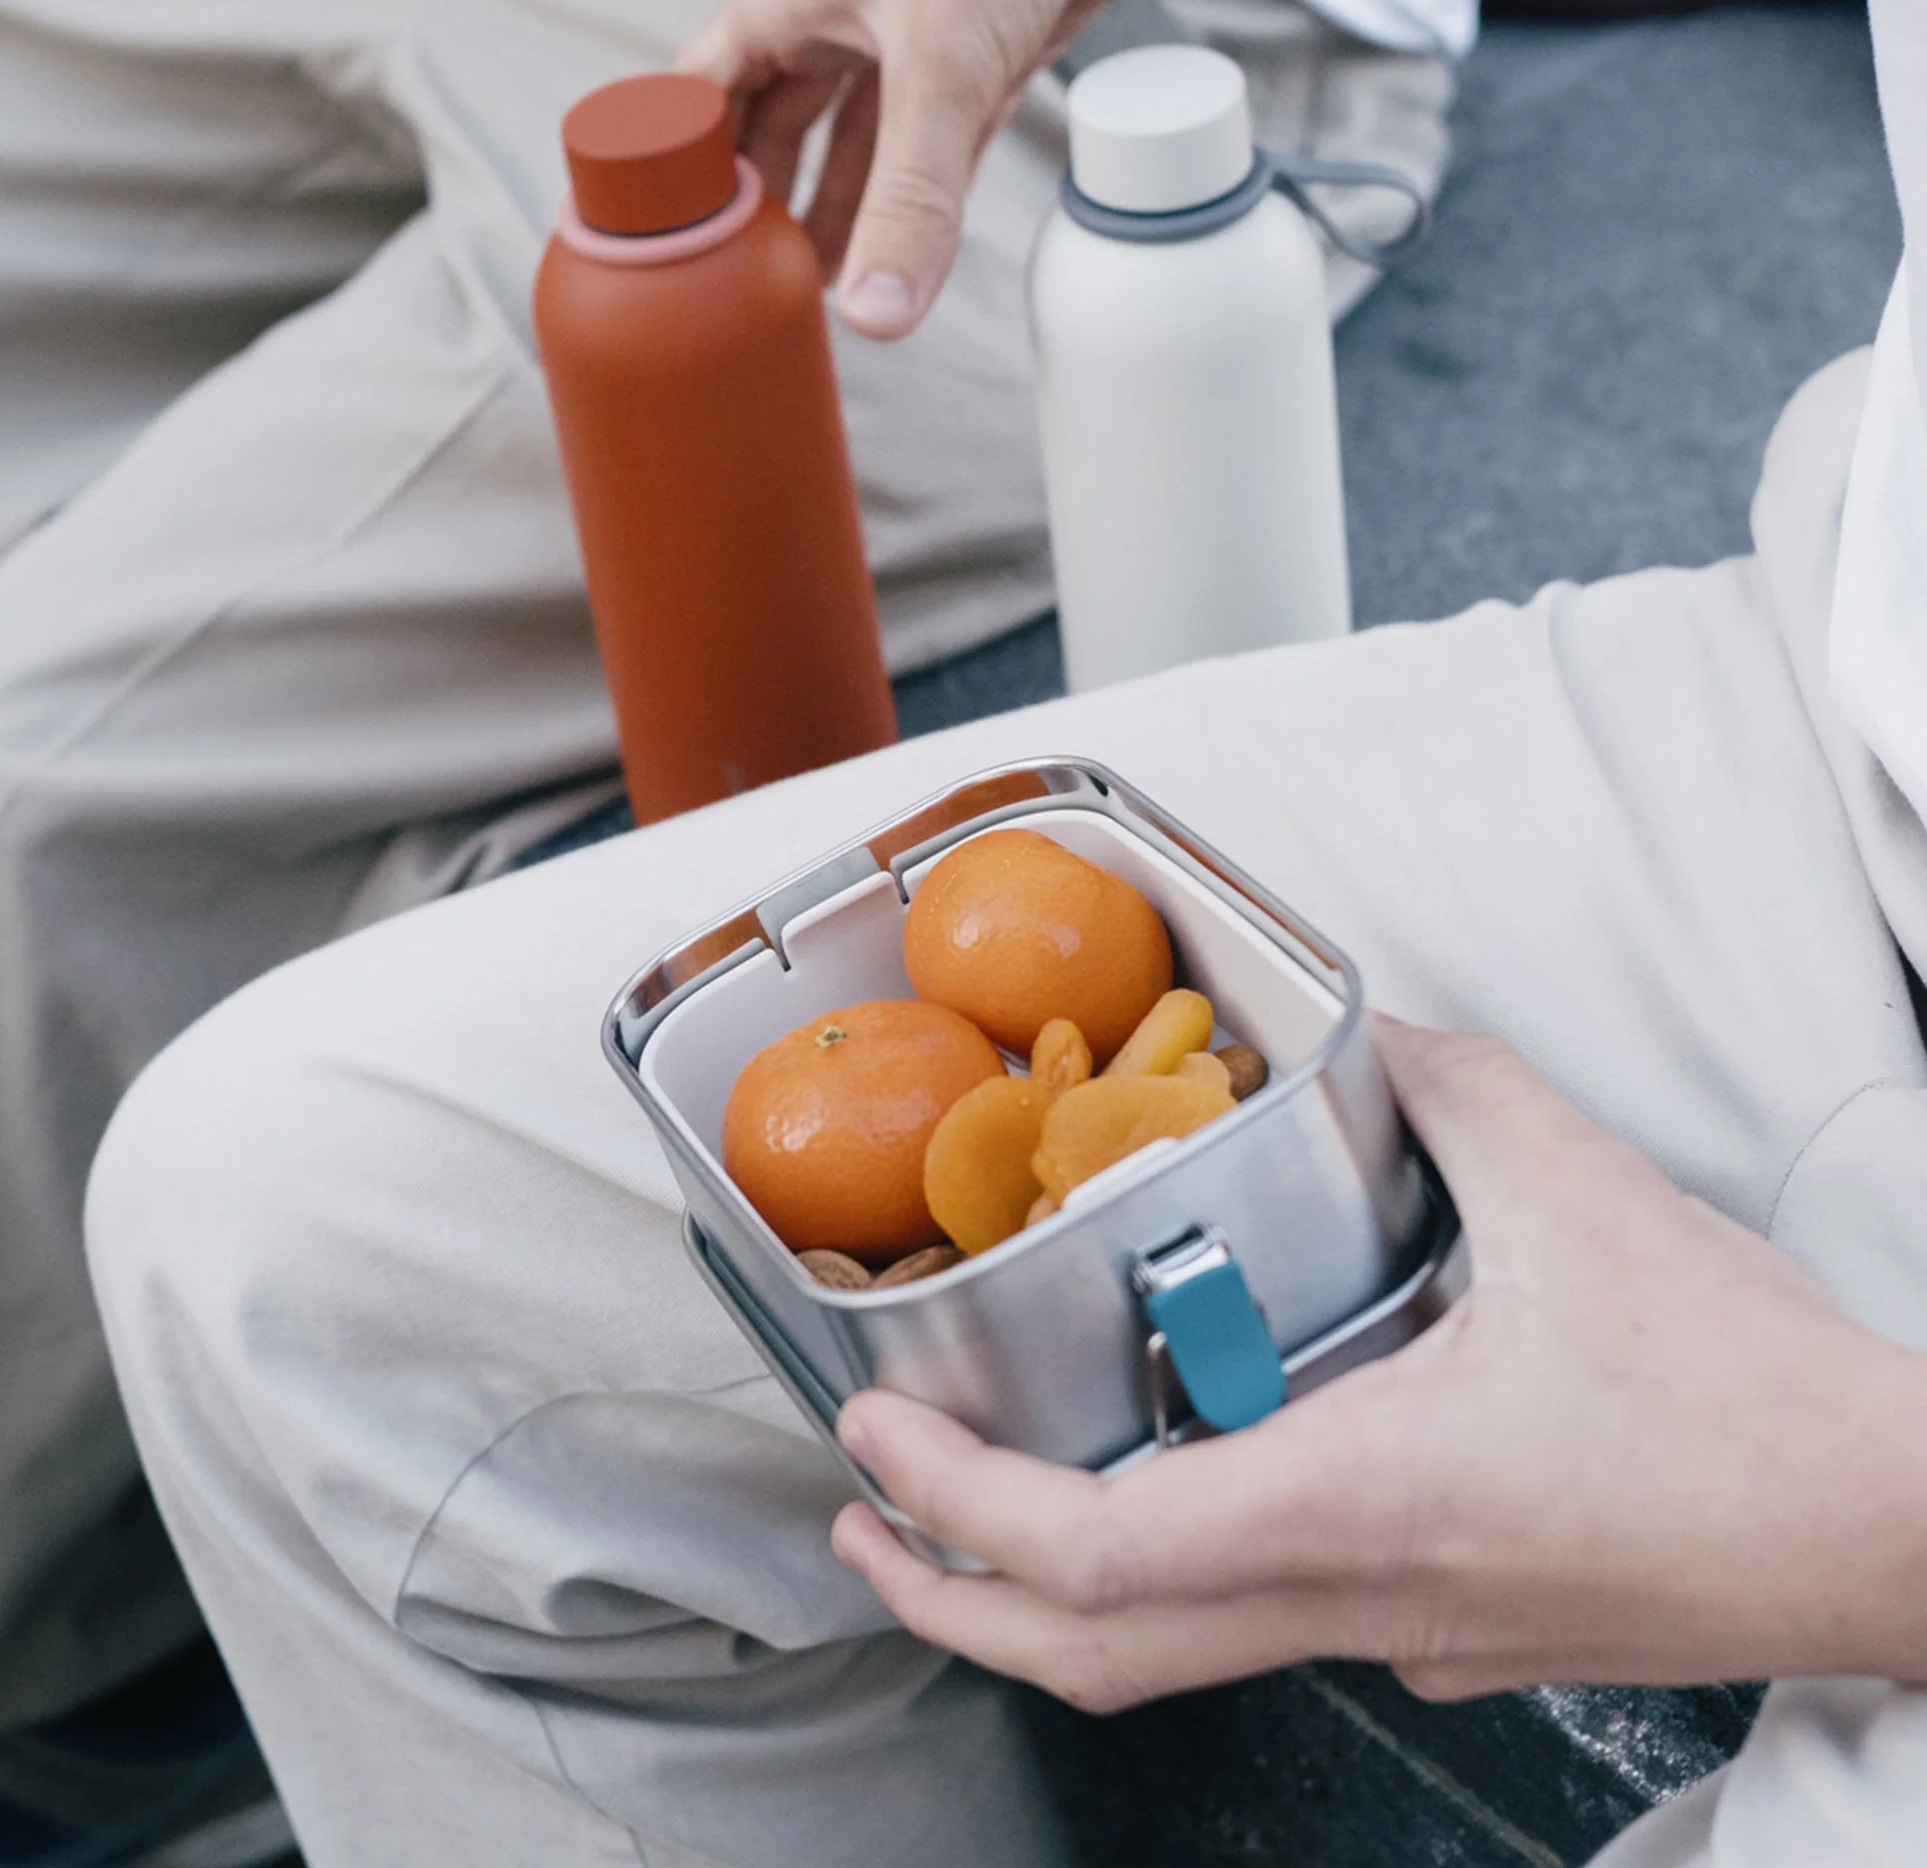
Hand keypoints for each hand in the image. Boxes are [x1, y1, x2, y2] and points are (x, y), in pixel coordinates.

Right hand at [680, 0, 1207, 337]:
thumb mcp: (940, 71)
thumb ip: (908, 200)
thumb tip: (876, 312)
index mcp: (793, 1)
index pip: (702, 93)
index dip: (679, 165)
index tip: (673, 243)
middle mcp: (842, 19)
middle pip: (777, 128)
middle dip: (766, 207)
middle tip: (753, 283)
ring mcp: (912, 39)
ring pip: (858, 147)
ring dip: (843, 214)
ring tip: (821, 289)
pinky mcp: (980, 62)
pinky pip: (931, 150)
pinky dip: (915, 203)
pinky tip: (903, 255)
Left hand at [832, 1018, 1926, 1711]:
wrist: (1892, 1538)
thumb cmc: (1752, 1405)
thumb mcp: (1583, 1191)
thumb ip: (1445, 1090)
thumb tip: (1362, 1032)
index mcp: (1363, 1500)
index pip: (1097, 1554)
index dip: (954, 1507)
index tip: (870, 1444)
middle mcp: (1359, 1595)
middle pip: (1096, 1655)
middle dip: (949, 1595)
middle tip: (863, 1516)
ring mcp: (1398, 1633)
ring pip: (1172, 1651)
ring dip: (1044, 1590)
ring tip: (966, 1511)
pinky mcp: (1443, 1628)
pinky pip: (1261, 1617)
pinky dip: (1162, 1569)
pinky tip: (1164, 1478)